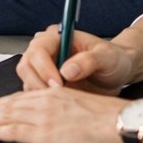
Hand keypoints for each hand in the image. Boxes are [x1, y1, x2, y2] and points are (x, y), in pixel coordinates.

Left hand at [0, 86, 128, 142]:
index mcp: (54, 94)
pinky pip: (13, 131)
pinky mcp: (42, 134)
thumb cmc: (108, 116)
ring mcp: (41, 118)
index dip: (7, 101)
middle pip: (11, 105)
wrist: (117, 123)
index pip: (23, 97)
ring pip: (8, 116)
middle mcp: (44, 103)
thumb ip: (63, 106)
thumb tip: (56, 116)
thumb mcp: (81, 102)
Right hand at [17, 26, 135, 92]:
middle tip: (58, 95)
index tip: (58, 84)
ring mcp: (42, 68)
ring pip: (27, 81)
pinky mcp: (44, 83)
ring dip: (40, 94)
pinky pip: (34, 93)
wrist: (117, 73)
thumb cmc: (113, 60)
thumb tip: (67, 70)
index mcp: (57, 37)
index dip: (44, 68)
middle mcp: (45, 51)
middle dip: (38, 83)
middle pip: (26, 66)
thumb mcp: (107, 56)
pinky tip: (59, 105)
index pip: (38, 50)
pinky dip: (42, 102)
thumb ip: (89, 60)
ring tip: (62, 100)